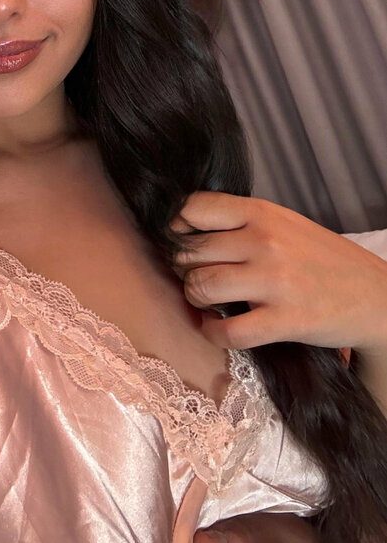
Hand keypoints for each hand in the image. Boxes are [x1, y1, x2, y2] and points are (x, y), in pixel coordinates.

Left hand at [172, 193, 386, 354]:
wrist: (376, 295)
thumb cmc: (319, 258)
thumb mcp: (282, 223)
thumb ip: (239, 222)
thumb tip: (182, 228)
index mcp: (261, 213)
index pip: (193, 209)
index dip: (175, 227)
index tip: (178, 241)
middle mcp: (265, 242)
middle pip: (190, 252)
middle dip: (184, 268)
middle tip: (195, 276)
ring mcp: (275, 281)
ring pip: (200, 287)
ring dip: (195, 298)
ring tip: (206, 301)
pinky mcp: (286, 320)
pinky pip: (228, 331)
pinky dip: (212, 333)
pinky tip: (215, 328)